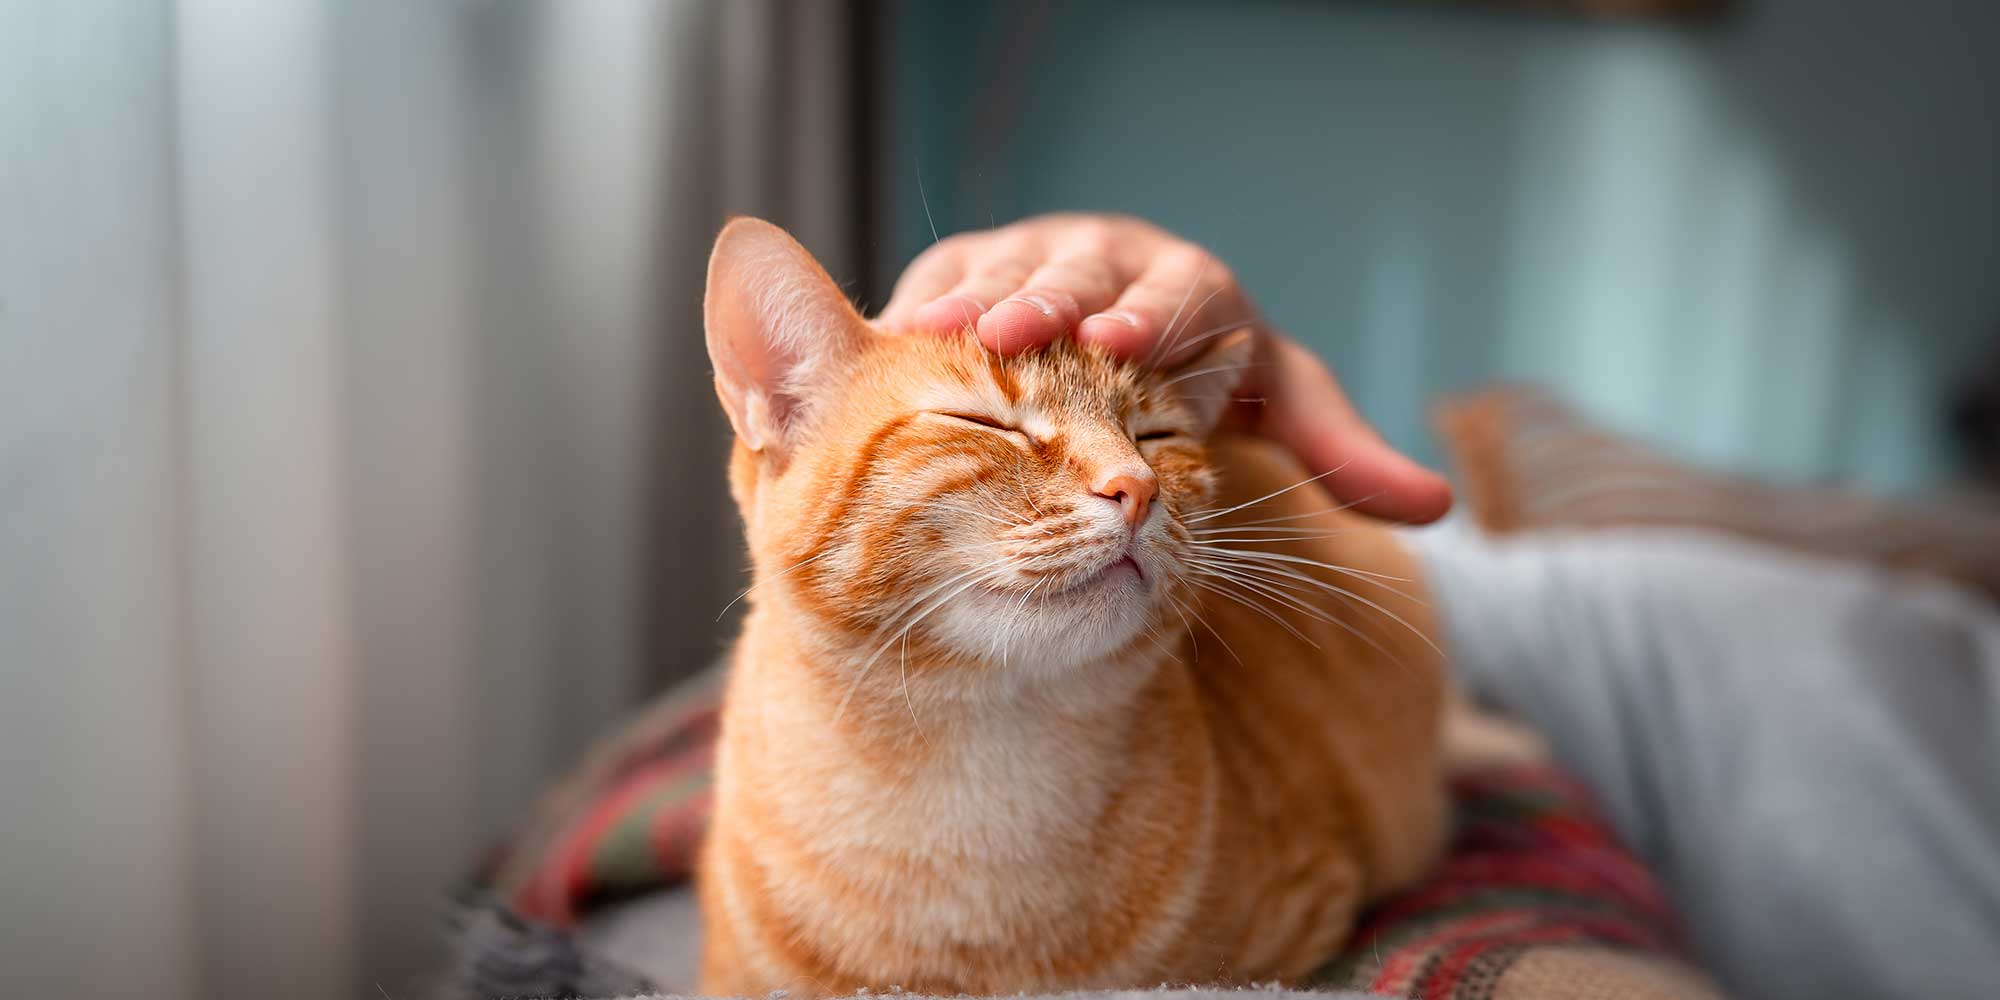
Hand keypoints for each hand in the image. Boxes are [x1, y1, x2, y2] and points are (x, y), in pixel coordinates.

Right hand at [875, 214, 1452, 522]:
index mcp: (1194, 287)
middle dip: (1051, 299)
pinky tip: (887, 339)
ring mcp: (1042, 255)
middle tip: (1017, 331)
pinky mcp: (978, 266)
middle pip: (1084, 271)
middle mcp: (1116, 260)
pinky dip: (922, 307)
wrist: (1133, 322)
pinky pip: (947, 279)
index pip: (1179, 295)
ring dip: (973, 300)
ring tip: (936, 329)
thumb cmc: (1209, 369)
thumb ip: (1338, 450)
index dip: (1152, 315)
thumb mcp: (1278, 403)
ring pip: (1007, 268)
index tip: (1126, 344)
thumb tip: (1434, 507)